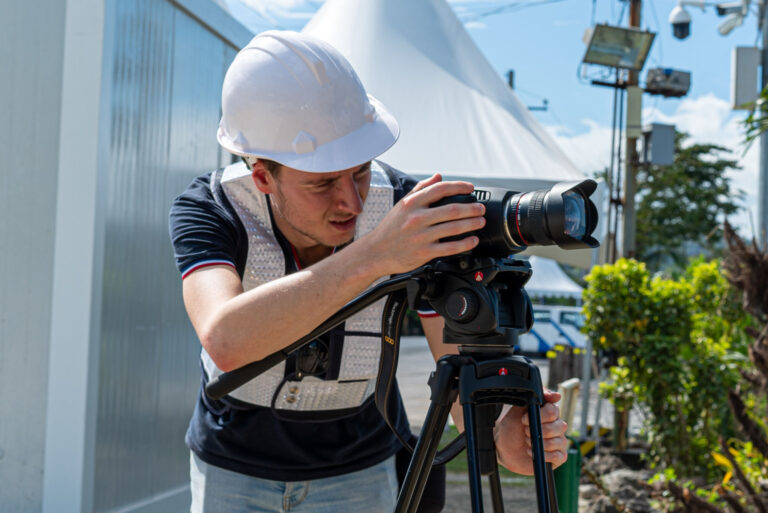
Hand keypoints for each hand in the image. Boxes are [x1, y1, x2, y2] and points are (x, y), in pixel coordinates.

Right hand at [360, 174, 485, 275]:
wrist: (375, 253)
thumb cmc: (389, 229)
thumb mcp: (402, 205)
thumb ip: (420, 189)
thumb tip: (438, 176)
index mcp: (412, 203)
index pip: (440, 189)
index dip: (459, 187)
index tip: (471, 188)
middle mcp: (417, 218)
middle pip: (452, 210)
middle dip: (472, 208)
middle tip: (481, 208)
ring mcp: (421, 236)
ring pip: (454, 228)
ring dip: (472, 224)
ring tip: (480, 222)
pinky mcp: (424, 252)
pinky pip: (450, 247)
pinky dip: (465, 243)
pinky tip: (473, 240)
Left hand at [493, 389, 568, 474]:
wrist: (505, 448)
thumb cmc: (513, 427)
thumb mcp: (518, 410)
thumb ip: (534, 399)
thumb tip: (556, 395)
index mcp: (550, 413)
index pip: (554, 410)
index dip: (538, 416)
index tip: (524, 419)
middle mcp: (558, 426)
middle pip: (558, 426)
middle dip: (536, 430)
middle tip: (525, 431)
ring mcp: (560, 441)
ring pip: (557, 441)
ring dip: (537, 443)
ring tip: (527, 441)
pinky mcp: (558, 457)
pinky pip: (558, 456)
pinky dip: (543, 455)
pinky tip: (532, 452)